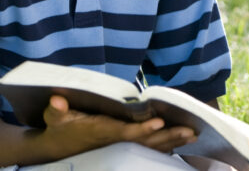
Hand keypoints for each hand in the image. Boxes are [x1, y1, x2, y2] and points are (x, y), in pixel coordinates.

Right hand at [41, 95, 196, 155]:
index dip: (142, 130)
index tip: (159, 123)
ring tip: (193, 135)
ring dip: (172, 141)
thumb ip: (56, 109)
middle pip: (145, 142)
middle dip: (168, 137)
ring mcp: (120, 147)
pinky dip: (165, 145)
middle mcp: (115, 142)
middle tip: (191, 131)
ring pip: (150, 146)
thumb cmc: (60, 127)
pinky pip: (148, 148)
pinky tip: (180, 141)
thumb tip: (56, 100)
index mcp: (102, 133)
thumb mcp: (54, 117)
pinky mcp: (124, 147)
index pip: (125, 133)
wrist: (57, 148)